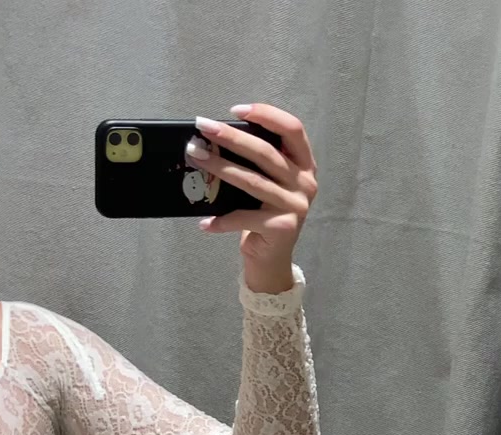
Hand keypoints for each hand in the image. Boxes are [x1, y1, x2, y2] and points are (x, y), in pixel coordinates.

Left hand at [188, 104, 317, 292]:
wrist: (272, 258)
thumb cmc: (264, 213)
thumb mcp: (267, 183)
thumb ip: (257, 162)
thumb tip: (215, 137)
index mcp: (305, 165)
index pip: (293, 129)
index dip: (266, 115)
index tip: (235, 110)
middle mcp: (305, 183)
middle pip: (266, 152)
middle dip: (231, 136)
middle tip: (204, 128)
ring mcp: (296, 206)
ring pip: (252, 181)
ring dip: (220, 167)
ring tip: (196, 157)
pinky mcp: (282, 227)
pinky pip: (244, 217)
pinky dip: (221, 220)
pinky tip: (204, 221)